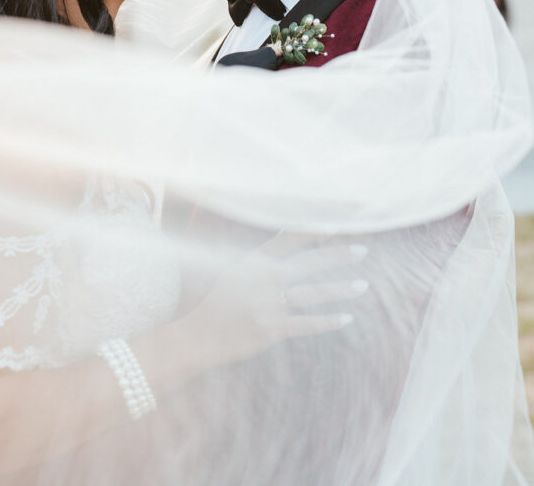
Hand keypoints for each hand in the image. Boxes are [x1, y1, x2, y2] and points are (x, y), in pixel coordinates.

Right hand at [180, 232, 368, 369]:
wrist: (192, 332)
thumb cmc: (205, 300)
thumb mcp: (224, 270)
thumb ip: (248, 261)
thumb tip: (267, 253)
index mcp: (254, 260)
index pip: (290, 236)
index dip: (315, 228)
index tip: (338, 222)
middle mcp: (265, 277)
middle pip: (311, 262)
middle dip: (339, 255)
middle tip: (363, 251)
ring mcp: (270, 303)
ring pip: (314, 293)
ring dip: (341, 289)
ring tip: (362, 285)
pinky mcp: (271, 329)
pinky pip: (307, 324)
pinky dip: (328, 321)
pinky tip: (346, 318)